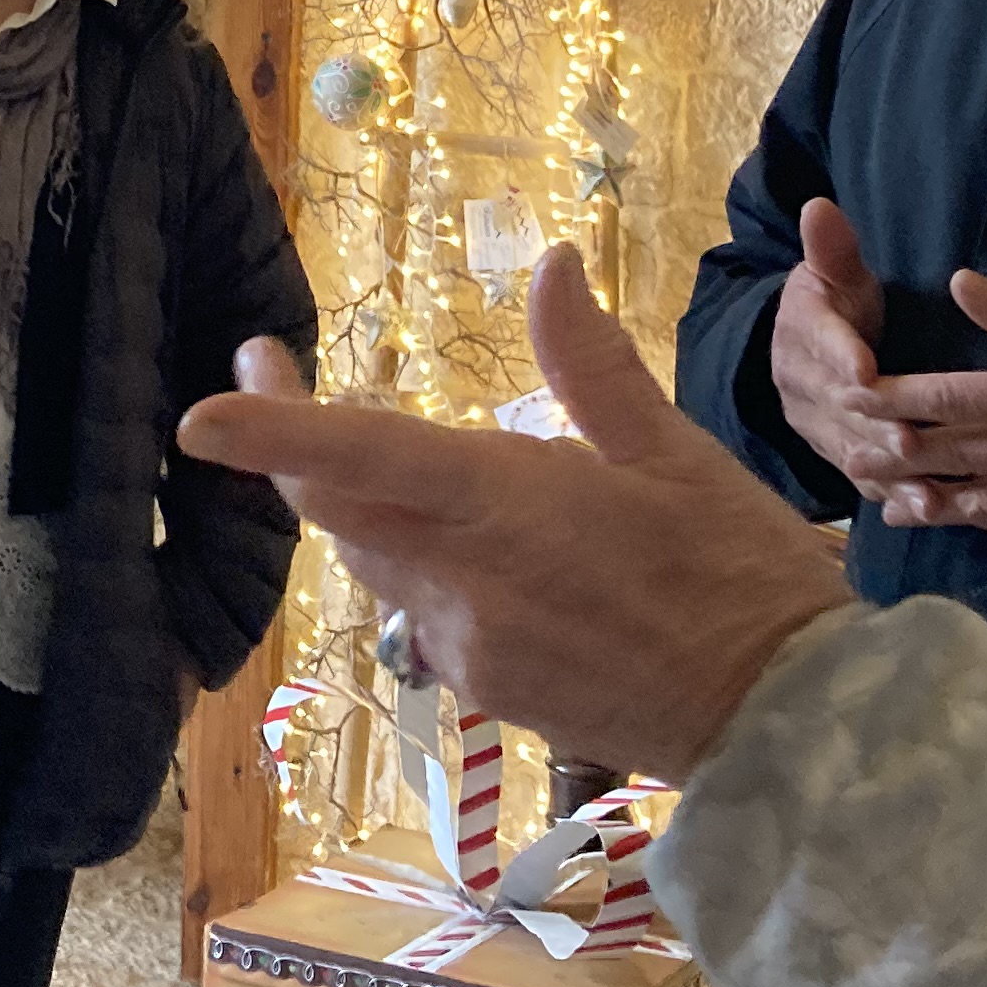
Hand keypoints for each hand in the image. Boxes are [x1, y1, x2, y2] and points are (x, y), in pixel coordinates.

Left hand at [181, 247, 851, 781]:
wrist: (785, 725)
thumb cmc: (740, 571)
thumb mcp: (675, 451)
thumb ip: (591, 361)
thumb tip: (550, 262)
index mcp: (506, 509)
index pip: (360, 463)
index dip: (274, 436)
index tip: (201, 415)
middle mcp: (466, 585)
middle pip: (337, 514)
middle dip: (287, 449)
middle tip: (262, 374)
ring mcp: (469, 648)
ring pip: (376, 563)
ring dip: (359, 506)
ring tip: (366, 448)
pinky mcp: (486, 690)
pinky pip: (424, 613)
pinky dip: (423, 564)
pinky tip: (477, 543)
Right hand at [768, 198, 940, 509]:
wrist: (815, 347)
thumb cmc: (840, 300)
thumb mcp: (837, 269)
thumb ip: (832, 246)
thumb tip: (819, 205)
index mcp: (799, 332)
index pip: (819, 343)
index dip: (842, 356)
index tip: (866, 370)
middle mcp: (798, 385)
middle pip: (837, 407)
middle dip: (875, 425)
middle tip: (914, 439)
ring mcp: (816, 425)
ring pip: (849, 450)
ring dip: (887, 470)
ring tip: (927, 487)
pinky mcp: (837, 455)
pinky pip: (863, 479)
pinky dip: (894, 496)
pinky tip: (927, 511)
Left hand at [851, 273, 986, 541]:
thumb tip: (957, 283)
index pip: (939, 399)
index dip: (890, 397)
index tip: (850, 392)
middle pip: (939, 452)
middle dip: (888, 449)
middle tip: (842, 446)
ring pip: (961, 500)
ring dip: (915, 496)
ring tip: (876, 494)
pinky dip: (963, 521)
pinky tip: (939, 516)